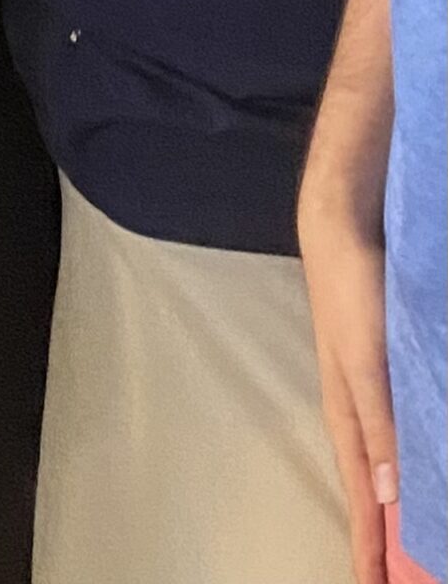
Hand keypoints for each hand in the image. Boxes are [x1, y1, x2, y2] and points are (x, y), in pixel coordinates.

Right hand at [299, 191, 398, 583]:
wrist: (344, 225)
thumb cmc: (349, 293)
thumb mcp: (368, 363)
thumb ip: (381, 426)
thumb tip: (393, 499)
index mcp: (350, 419)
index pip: (364, 503)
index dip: (369, 551)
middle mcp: (364, 413)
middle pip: (379, 493)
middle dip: (388, 541)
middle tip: (407, 578)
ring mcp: (379, 391)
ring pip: (396, 465)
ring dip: (406, 506)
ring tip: (420, 543)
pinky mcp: (393, 370)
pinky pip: (408, 432)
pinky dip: (417, 462)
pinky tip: (428, 468)